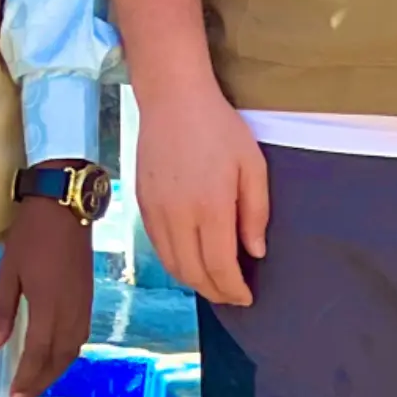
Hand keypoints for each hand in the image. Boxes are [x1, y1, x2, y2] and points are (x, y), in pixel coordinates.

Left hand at [0, 193, 93, 396]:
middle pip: (59, 358)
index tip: (15, 395)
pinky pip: (81, 336)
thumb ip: (2, 310)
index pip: (38, 353)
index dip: (27, 377)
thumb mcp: (8, 271)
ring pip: (73, 349)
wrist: (65, 208)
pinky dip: (68, 353)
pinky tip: (58, 355)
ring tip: (39, 382)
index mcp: (47, 306)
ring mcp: (83, 305)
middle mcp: (70, 311)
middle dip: (42, 380)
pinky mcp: (88, 297)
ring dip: (57, 370)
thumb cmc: (30, 236)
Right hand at [134, 77, 267, 305]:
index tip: (246, 297)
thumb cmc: (219, 127)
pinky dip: (174, 262)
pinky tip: (190, 259)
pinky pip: (157, 245)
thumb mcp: (252, 165)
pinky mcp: (141, 202)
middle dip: (215, 292)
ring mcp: (155, 210)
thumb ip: (255, 212)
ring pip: (172, 264)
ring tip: (212, 283)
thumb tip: (254, 251)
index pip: (220, 266)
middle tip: (232, 296)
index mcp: (210, 207)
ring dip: (193, 281)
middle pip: (193, 273)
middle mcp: (178, 215)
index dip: (233, 289)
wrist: (172, 99)